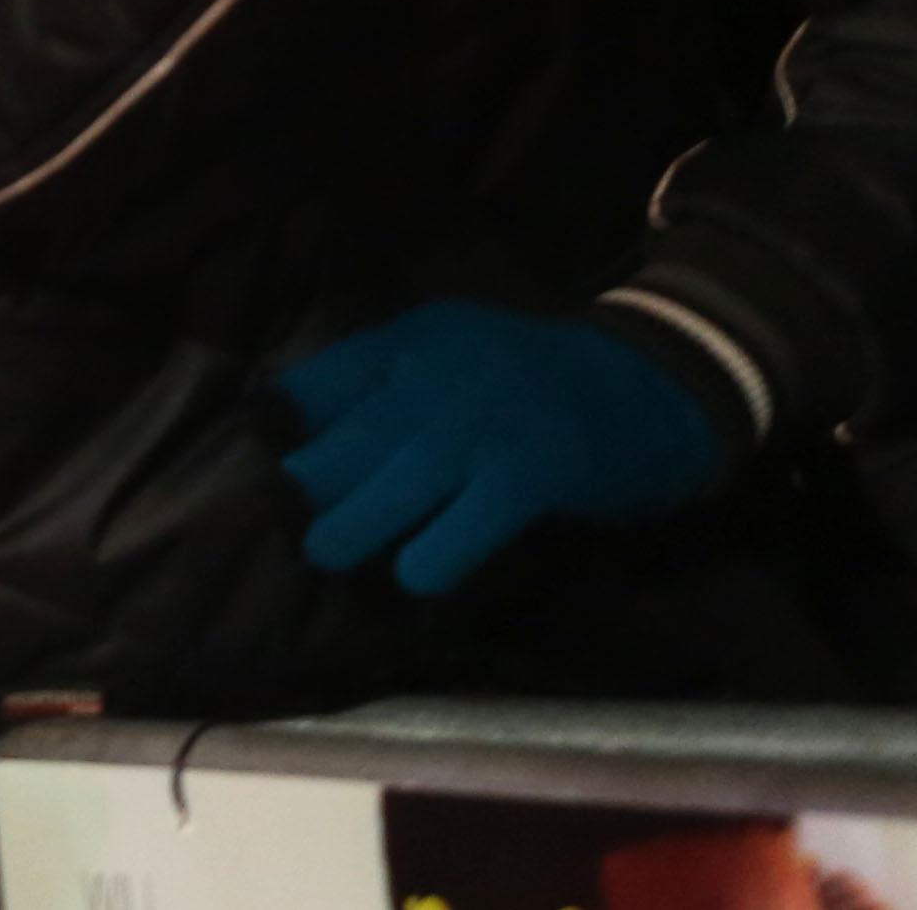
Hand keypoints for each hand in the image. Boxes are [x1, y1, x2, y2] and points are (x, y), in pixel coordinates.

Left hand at [281, 302, 723, 595]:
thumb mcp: (455, 351)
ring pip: (389, 485)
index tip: (261, 458)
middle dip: (310, 485)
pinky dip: (430, 560)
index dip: (287, 425)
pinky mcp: (527, 475)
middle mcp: (437, 373)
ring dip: (349, 528)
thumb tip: (311, 431)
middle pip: (347, 438)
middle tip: (288, 519)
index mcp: (413, 338)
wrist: (655, 381)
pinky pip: (460, 529)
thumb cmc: (538, 378)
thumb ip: (393, 379)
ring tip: (326, 554)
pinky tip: (415, 578)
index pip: (321, 380)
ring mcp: (481, 425)